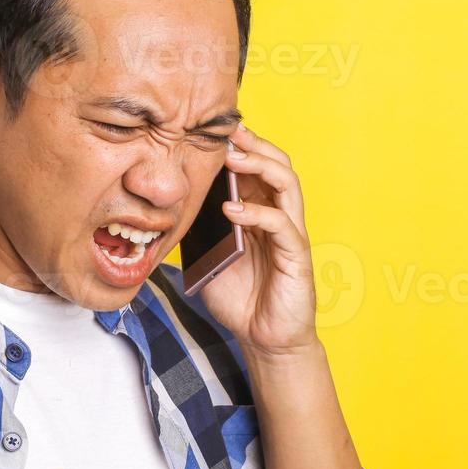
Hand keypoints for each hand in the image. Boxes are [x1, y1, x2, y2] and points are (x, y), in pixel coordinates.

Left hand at [199, 123, 319, 357]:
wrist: (264, 339)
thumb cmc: (240, 297)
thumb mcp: (208, 256)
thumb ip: (198, 230)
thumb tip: (171, 205)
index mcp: (260, 212)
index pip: (256, 168)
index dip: (239, 147)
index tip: (213, 129)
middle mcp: (279, 216)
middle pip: (276, 164)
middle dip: (253, 144)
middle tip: (228, 132)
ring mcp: (290, 233)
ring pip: (286, 184)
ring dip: (259, 165)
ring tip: (232, 158)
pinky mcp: (296, 255)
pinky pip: (282, 224)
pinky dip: (257, 212)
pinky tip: (233, 209)